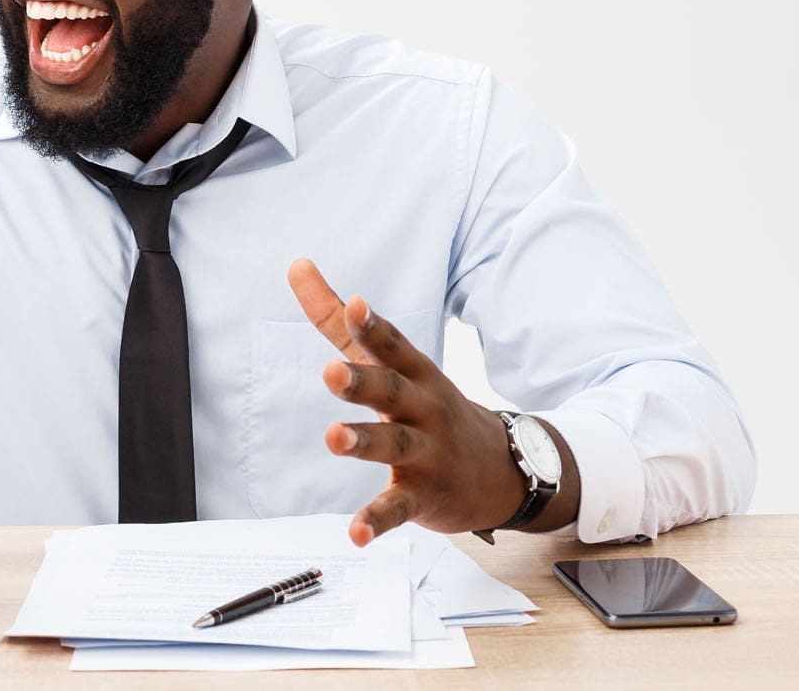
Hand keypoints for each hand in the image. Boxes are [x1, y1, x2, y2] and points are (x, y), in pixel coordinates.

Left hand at [285, 258, 527, 546]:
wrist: (502, 470)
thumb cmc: (429, 406)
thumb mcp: (394, 362)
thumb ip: (339, 319)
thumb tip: (296, 264)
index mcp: (415, 374)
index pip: (393, 346)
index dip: (374, 326)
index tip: (356, 304)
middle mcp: (423, 409)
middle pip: (392, 391)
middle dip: (363, 381)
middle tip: (330, 372)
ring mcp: (426, 453)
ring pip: (394, 445)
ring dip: (363, 442)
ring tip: (333, 437)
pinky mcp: (423, 496)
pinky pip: (398, 508)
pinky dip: (377, 521)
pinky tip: (354, 533)